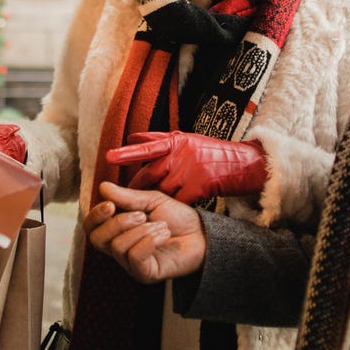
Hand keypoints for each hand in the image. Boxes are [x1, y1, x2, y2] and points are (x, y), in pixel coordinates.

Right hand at [84, 181, 205, 282]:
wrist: (201, 233)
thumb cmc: (176, 217)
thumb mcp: (150, 201)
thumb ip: (127, 197)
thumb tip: (102, 186)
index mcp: (117, 229)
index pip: (91, 227)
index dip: (95, 215)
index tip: (110, 204)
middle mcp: (119, 248)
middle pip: (97, 239)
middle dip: (117, 223)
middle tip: (141, 215)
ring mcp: (130, 263)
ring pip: (118, 246)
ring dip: (142, 230)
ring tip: (161, 225)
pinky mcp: (144, 274)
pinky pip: (135, 257)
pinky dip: (150, 241)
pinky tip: (164, 235)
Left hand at [105, 130, 266, 203]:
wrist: (240, 164)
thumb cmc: (210, 151)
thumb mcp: (184, 139)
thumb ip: (157, 140)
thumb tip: (131, 136)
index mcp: (175, 142)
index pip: (147, 148)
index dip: (127, 153)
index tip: (109, 157)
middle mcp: (180, 156)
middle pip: (149, 174)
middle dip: (136, 187)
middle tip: (124, 197)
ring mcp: (188, 173)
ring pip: (161, 191)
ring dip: (152, 199)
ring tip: (145, 207)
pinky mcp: (197, 190)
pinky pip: (176, 202)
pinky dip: (171, 207)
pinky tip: (168, 213)